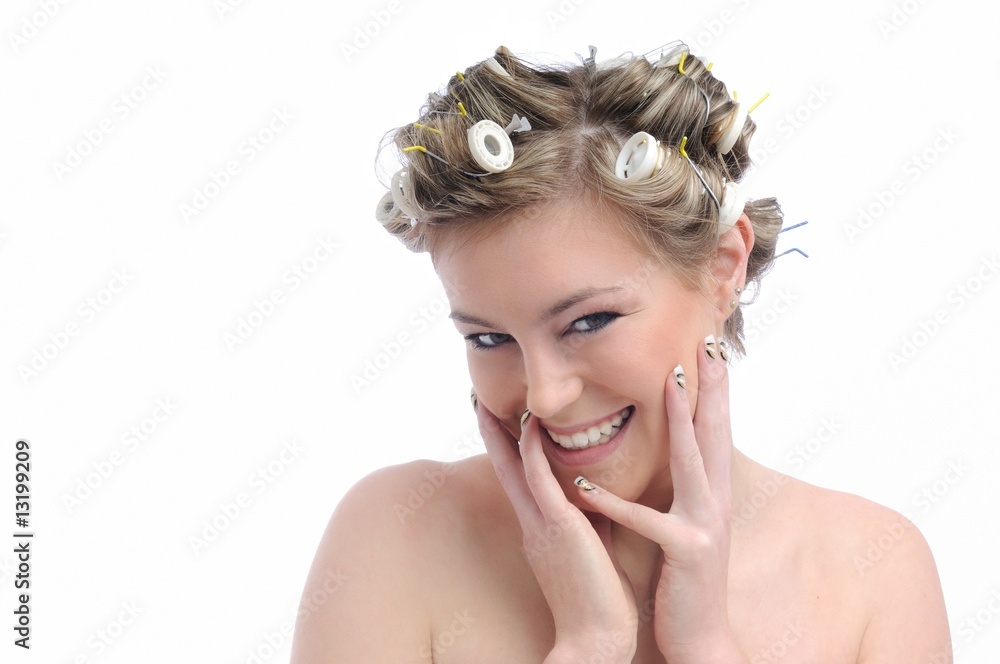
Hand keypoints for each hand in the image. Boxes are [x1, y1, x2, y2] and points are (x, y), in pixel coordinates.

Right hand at [475, 397, 638, 661]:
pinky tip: (529, 424)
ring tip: (488, 401)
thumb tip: (599, 493)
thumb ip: (592, 518)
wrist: (597, 640)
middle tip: (477, 401)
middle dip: (491, 435)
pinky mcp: (557, 526)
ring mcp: (541, 524)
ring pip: (513, 468)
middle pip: (504, 469)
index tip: (502, 421)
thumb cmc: (601, 602)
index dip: (508, 449)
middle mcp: (533, 523)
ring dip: (500, 433)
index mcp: (541, 529)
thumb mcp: (594, 548)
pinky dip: (530, 449)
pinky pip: (538, 479)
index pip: (520, 480)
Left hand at [573, 335, 742, 660]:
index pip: (714, 431)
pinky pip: (648, 521)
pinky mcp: (687, 552)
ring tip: (671, 381)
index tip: (710, 350)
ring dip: (684, 418)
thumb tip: (675, 452)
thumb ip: (683, 488)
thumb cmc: (685, 578)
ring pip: (695, 462)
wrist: (701, 638)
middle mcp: (716, 503)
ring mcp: (705, 526)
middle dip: (712, 387)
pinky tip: (585, 484)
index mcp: (712, 494)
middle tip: (709, 344)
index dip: (715, 390)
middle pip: (715, 433)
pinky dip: (614, 502)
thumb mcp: (687, 524)